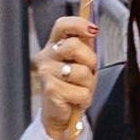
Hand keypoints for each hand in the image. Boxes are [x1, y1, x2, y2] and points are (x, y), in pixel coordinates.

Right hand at [33, 13, 99, 139]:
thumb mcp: (81, 62)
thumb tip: (93, 29)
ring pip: (82, 71)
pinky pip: (81, 91)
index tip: (93, 31)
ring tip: (80, 89)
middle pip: (74, 46)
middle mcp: (46, 56)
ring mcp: (47, 73)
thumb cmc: (71, 86)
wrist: (59, 115)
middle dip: (90, 61)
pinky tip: (75, 100)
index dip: (78, 24)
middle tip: (87, 73)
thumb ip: (85, 46)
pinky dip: (84, 98)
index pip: (62, 25)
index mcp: (54, 46)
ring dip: (88, 84)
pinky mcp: (51, 90)